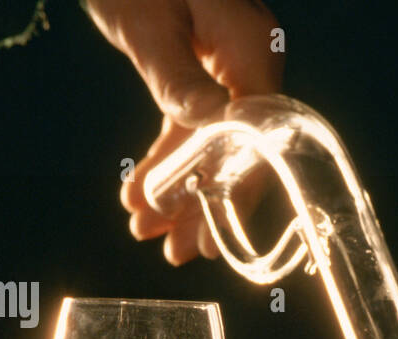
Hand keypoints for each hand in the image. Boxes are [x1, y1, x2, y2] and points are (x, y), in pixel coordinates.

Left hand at [86, 0, 283, 263]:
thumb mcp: (148, 25)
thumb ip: (179, 78)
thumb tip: (212, 126)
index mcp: (251, 48)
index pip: (256, 138)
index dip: (236, 191)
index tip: (212, 235)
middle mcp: (249, 63)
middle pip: (238, 151)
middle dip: (204, 205)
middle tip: (177, 253)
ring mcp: (227, 68)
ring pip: (211, 146)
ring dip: (178, 191)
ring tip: (146, 230)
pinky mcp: (201, 70)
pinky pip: (190, 126)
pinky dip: (167, 159)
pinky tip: (141, 192)